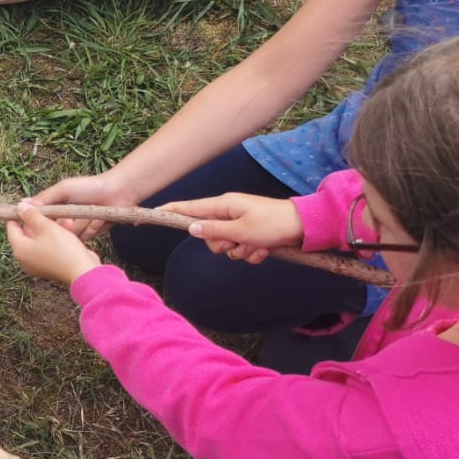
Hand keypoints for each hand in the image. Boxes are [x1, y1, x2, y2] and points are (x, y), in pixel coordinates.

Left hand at [5, 200, 101, 285]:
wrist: (83, 272)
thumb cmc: (63, 249)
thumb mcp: (47, 227)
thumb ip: (32, 215)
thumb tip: (20, 207)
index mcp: (19, 249)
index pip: (12, 227)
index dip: (18, 213)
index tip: (28, 203)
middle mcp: (24, 258)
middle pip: (27, 232)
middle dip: (40, 219)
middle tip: (50, 209)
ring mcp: (37, 263)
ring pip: (40, 238)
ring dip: (51, 227)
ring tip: (65, 218)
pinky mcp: (49, 265)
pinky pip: (48, 247)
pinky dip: (56, 238)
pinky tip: (69, 228)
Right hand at [31, 172, 140, 240]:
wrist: (119, 192)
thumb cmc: (90, 187)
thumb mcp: (63, 189)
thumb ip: (44, 198)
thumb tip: (22, 205)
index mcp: (55, 206)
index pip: (39, 218)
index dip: (38, 222)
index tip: (37, 222)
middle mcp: (63, 218)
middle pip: (52, 231)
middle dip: (61, 225)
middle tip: (69, 219)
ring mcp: (77, 227)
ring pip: (68, 236)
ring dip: (77, 227)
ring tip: (87, 217)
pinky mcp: (89, 233)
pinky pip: (83, 238)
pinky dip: (90, 229)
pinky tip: (97, 221)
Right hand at [162, 193, 303, 263]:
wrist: (305, 227)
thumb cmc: (272, 224)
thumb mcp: (240, 230)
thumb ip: (213, 230)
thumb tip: (191, 228)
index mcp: (223, 206)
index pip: (189, 208)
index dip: (171, 211)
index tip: (154, 212)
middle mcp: (229, 214)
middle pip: (208, 235)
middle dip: (221, 245)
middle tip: (237, 243)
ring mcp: (241, 224)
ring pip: (226, 246)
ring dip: (241, 251)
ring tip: (258, 245)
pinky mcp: (252, 235)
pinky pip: (242, 250)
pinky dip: (253, 253)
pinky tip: (265, 249)